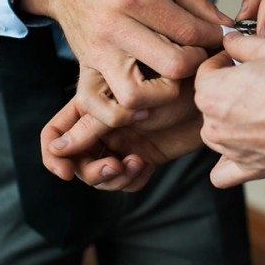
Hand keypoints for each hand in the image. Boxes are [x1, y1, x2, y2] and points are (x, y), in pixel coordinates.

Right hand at [11, 0, 233, 109]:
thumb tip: (223, 24)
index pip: (187, 30)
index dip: (214, 37)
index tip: (221, 36)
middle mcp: (113, 27)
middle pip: (172, 65)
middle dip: (197, 64)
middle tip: (199, 54)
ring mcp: (97, 52)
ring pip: (137, 96)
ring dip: (164, 94)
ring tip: (172, 76)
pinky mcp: (84, 69)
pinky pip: (101, 107)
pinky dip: (125, 113)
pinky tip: (145, 99)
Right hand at [41, 75, 203, 190]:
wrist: (212, 94)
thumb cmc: (173, 84)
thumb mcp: (128, 103)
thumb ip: (93, 124)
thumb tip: (58, 148)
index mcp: (92, 105)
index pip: (56, 132)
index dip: (52, 154)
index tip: (64, 172)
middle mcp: (104, 126)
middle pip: (76, 161)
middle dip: (91, 171)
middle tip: (115, 167)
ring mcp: (123, 142)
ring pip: (101, 175)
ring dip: (113, 178)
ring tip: (135, 164)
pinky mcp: (144, 156)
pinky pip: (126, 180)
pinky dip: (132, 180)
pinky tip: (147, 166)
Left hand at [194, 32, 264, 187]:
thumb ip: (242, 44)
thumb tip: (231, 42)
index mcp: (212, 92)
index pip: (205, 71)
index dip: (224, 60)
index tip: (239, 59)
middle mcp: (214, 125)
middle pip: (210, 102)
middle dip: (228, 89)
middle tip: (259, 82)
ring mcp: (231, 150)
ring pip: (217, 132)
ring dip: (232, 120)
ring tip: (263, 109)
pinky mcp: (251, 170)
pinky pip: (225, 172)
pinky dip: (231, 160)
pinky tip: (247, 146)